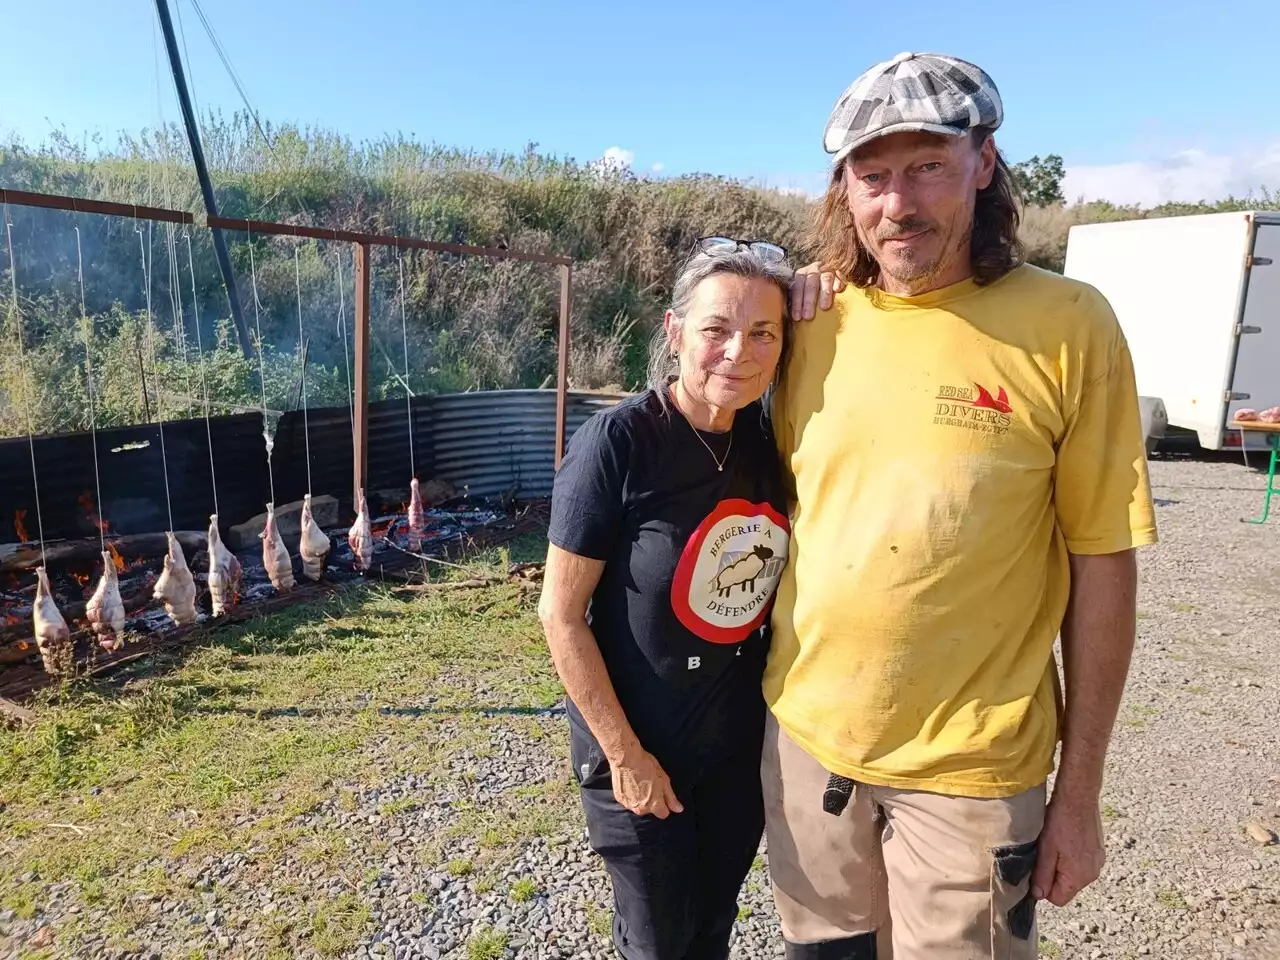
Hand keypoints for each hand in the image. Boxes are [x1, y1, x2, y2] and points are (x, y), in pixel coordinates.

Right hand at [610, 745, 683, 818]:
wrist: (626, 758)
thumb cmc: (647, 766)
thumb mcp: (664, 780)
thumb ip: (671, 798)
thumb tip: (679, 809)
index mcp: (654, 805)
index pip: (663, 814)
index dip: (664, 804)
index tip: (661, 793)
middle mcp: (641, 809)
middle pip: (650, 810)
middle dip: (651, 801)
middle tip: (650, 785)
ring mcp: (629, 805)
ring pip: (638, 806)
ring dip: (640, 798)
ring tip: (639, 782)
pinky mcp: (619, 799)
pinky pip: (628, 800)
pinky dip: (630, 794)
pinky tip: (630, 783)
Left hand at [789, 262, 845, 320]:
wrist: (828, 273)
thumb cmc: (812, 290)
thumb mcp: (802, 292)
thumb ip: (798, 300)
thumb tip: (795, 318)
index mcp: (801, 274)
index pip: (797, 288)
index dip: (797, 303)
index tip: (797, 317)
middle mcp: (813, 270)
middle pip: (810, 284)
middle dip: (809, 301)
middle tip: (808, 317)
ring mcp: (827, 269)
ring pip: (825, 279)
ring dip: (824, 293)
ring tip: (824, 307)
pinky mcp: (839, 272)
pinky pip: (839, 276)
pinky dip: (838, 282)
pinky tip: (837, 290)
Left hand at [1031, 790, 1105, 906]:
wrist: (1079, 798)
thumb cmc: (1060, 822)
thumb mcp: (1045, 850)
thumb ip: (1042, 875)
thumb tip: (1038, 895)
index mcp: (1078, 877)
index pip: (1058, 899)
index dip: (1044, 887)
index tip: (1037, 870)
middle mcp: (1092, 874)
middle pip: (1067, 887)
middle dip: (1054, 875)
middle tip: (1046, 853)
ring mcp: (1098, 862)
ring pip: (1074, 874)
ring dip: (1063, 865)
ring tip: (1056, 844)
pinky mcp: (1099, 851)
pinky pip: (1082, 863)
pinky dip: (1073, 856)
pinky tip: (1067, 839)